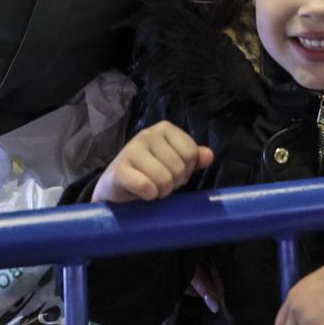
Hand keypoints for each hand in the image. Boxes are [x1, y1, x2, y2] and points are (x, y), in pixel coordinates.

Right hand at [94, 122, 213, 202]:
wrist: (115, 186)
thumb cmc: (148, 172)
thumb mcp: (173, 162)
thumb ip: (193, 158)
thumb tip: (209, 156)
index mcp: (164, 129)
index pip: (191, 153)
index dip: (187, 170)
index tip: (174, 173)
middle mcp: (147, 134)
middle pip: (179, 167)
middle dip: (174, 183)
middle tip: (161, 184)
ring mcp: (130, 150)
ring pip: (164, 178)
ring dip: (161, 191)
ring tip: (152, 189)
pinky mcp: (118, 169)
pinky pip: (145, 186)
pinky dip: (149, 195)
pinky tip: (143, 194)